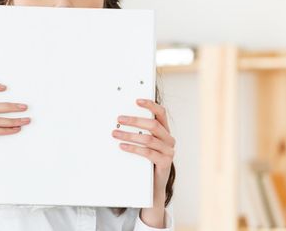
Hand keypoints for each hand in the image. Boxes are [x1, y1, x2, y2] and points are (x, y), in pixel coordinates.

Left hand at [111, 98, 174, 227]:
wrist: (154, 184)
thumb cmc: (148, 159)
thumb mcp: (145, 143)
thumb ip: (139, 131)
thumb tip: (120, 120)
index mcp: (165, 130)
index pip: (161, 113)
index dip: (150, 105)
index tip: (137, 101)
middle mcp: (169, 139)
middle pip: (153, 125)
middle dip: (134, 121)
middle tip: (119, 119)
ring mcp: (168, 151)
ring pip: (148, 139)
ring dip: (130, 135)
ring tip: (116, 134)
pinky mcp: (165, 162)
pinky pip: (148, 153)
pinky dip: (133, 148)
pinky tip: (123, 146)